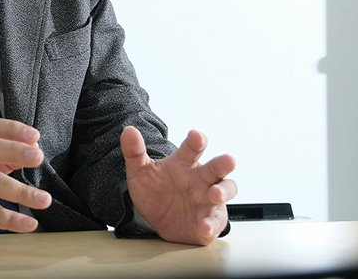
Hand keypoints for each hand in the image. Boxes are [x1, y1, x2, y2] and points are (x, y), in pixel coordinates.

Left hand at [121, 126, 236, 245]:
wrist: (154, 218)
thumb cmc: (153, 189)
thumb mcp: (139, 172)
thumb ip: (134, 152)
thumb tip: (128, 130)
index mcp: (184, 163)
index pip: (192, 148)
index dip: (196, 141)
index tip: (196, 136)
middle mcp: (201, 178)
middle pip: (217, 167)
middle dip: (224, 163)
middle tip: (228, 160)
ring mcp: (208, 199)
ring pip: (226, 190)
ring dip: (223, 191)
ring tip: (214, 194)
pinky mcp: (211, 219)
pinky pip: (216, 221)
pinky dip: (212, 224)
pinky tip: (204, 226)